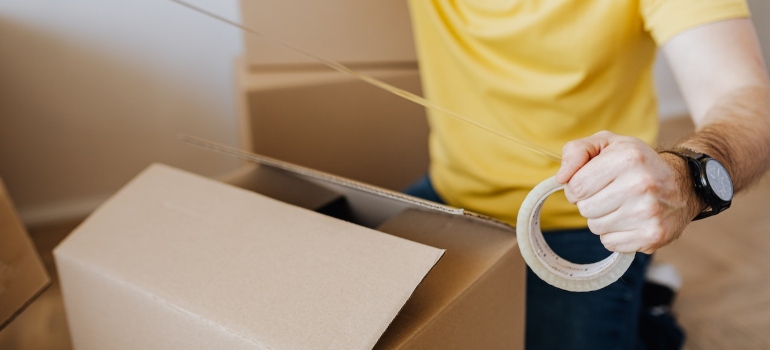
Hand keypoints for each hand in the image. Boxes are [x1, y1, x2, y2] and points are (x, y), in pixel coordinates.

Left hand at [555, 131, 699, 253]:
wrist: (682, 185)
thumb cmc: (636, 163)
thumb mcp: (606, 144)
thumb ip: (576, 152)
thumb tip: (561, 177)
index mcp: (627, 158)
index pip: (575, 186)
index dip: (576, 186)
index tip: (591, 182)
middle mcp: (641, 185)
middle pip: (584, 208)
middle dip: (590, 202)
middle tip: (610, 193)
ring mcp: (649, 213)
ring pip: (595, 227)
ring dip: (602, 218)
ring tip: (622, 205)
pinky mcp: (653, 236)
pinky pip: (610, 243)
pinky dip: (615, 234)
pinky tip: (630, 220)